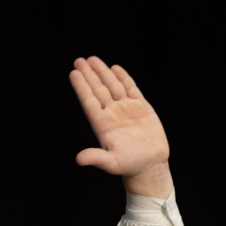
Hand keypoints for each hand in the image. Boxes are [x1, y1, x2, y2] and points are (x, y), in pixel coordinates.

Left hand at [69, 56, 171, 198]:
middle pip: (98, 89)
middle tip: (80, 60)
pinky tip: (115, 68)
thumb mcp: (112, 163)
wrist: (151, 165)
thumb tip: (79, 159)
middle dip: (89, 74)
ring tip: (93, 60)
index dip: (81, 87)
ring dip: (103, 72)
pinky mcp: (141, 107)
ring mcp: (127, 109)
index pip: (89, 101)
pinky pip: (131, 88)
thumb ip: (96, 158)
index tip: (73, 73)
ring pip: (113, 86)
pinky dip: (123, 78)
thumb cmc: (130, 165)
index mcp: (103, 124)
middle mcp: (112, 113)